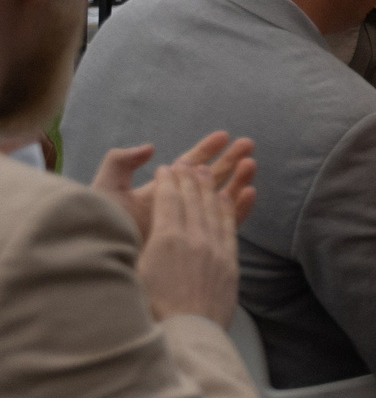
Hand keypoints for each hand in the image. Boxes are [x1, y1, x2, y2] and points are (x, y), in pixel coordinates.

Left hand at [92, 132, 257, 239]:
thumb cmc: (101, 226)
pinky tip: (249, 193)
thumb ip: (121, 162)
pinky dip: (238, 208)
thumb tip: (151, 148)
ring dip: (237, 180)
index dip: (205, 151)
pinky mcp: (197, 248)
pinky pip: (224, 226)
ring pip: (219, 200)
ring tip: (251, 164)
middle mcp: (176, 210)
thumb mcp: (106, 188)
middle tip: (247, 144)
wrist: (106, 261)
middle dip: (228, 161)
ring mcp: (188, 229)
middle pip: (208, 180)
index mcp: (157, 195)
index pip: (187, 168)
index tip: (223, 136)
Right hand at [134, 163, 239, 323]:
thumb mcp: (131, 274)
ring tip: (207, 171)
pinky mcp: (230, 263)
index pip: (169, 199)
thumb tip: (124, 232)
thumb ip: (133, 248)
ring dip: (210, 187)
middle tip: (188, 163)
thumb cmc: (150, 311)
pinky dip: (228, 208)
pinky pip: (230, 227)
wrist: (188, 335)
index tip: (166, 167)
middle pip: (193, 199)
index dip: (168, 181)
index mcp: (167, 239)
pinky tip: (228, 198)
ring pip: (214, 209)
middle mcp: (195, 239)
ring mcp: (216, 250)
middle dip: (190, 177)